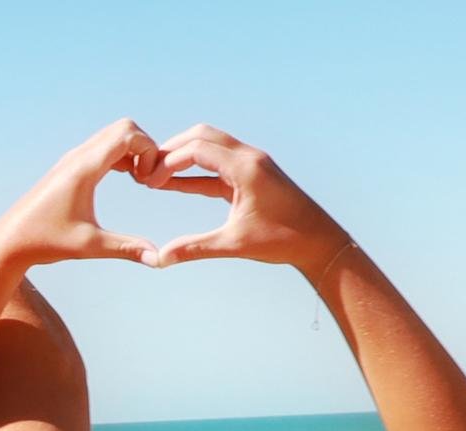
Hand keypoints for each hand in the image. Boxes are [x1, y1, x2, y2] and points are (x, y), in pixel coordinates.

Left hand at [0, 119, 161, 267]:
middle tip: (147, 178)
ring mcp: (72, 160)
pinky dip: (121, 155)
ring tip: (139, 180)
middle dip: (145, 147)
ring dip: (133, 151)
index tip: (148, 181)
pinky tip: (126, 179)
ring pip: (113, 135)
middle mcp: (77, 157)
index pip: (127, 134)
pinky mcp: (69, 167)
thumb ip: (127, 249)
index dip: (149, 151)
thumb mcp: (89, 246)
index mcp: (83, 168)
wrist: (9, 242)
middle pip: (123, 127)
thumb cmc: (45, 242)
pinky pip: (103, 146)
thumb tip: (160, 260)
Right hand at [142, 125, 351, 272]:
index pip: (196, 149)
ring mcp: (252, 163)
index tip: (148, 183)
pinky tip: (173, 183)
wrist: (319, 241)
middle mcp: (249, 158)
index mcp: (245, 168)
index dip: (167, 163)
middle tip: (146, 171)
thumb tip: (159, 259)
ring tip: (156, 176)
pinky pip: (216, 165)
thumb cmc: (282, 240)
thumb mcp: (233, 244)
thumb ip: (194, 248)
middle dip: (171, 151)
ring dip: (182, 157)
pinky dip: (194, 170)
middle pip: (201, 136)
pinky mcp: (251, 175)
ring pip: (209, 145)